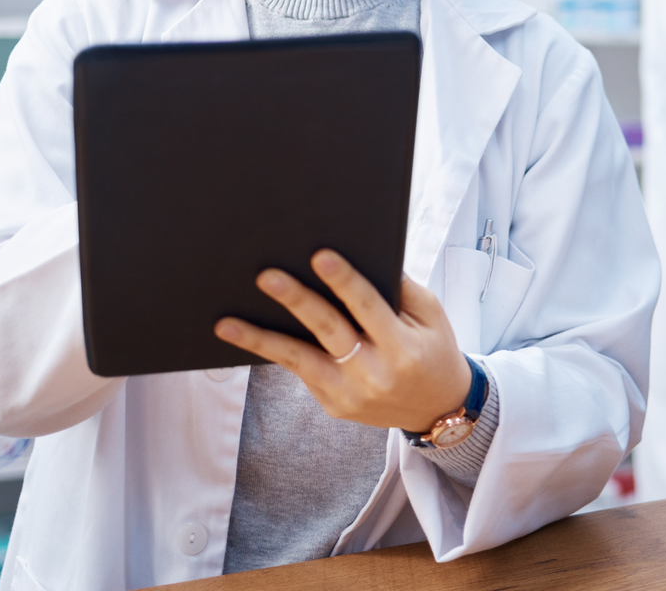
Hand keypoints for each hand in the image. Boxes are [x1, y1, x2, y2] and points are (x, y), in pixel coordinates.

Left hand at [214, 250, 470, 432]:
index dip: (343, 281)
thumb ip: (400, 288)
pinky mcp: (334, 406)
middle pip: (329, 331)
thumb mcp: (431, 316)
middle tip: (267, 276)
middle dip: (296, 301)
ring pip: (300, 361)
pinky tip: (248, 335)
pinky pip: (301, 372)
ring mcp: (350, 395)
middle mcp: (375, 375)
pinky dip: (276, 352)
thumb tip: (359, 256)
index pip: (368, 307)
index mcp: (403, 349)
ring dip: (261, 340)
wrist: (438, 409)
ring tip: (228, 324)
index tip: (319, 255)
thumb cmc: (434, 350)